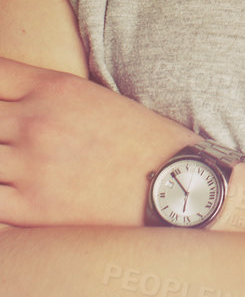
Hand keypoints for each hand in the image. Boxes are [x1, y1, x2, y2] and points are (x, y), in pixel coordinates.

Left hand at [0, 56, 190, 228]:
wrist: (176, 181)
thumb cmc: (140, 140)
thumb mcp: (96, 99)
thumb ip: (47, 96)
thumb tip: (14, 104)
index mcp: (54, 88)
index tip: (1, 105)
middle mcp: (36, 122)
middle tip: (9, 143)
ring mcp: (30, 165)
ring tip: (10, 168)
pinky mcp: (30, 208)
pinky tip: (8, 193)